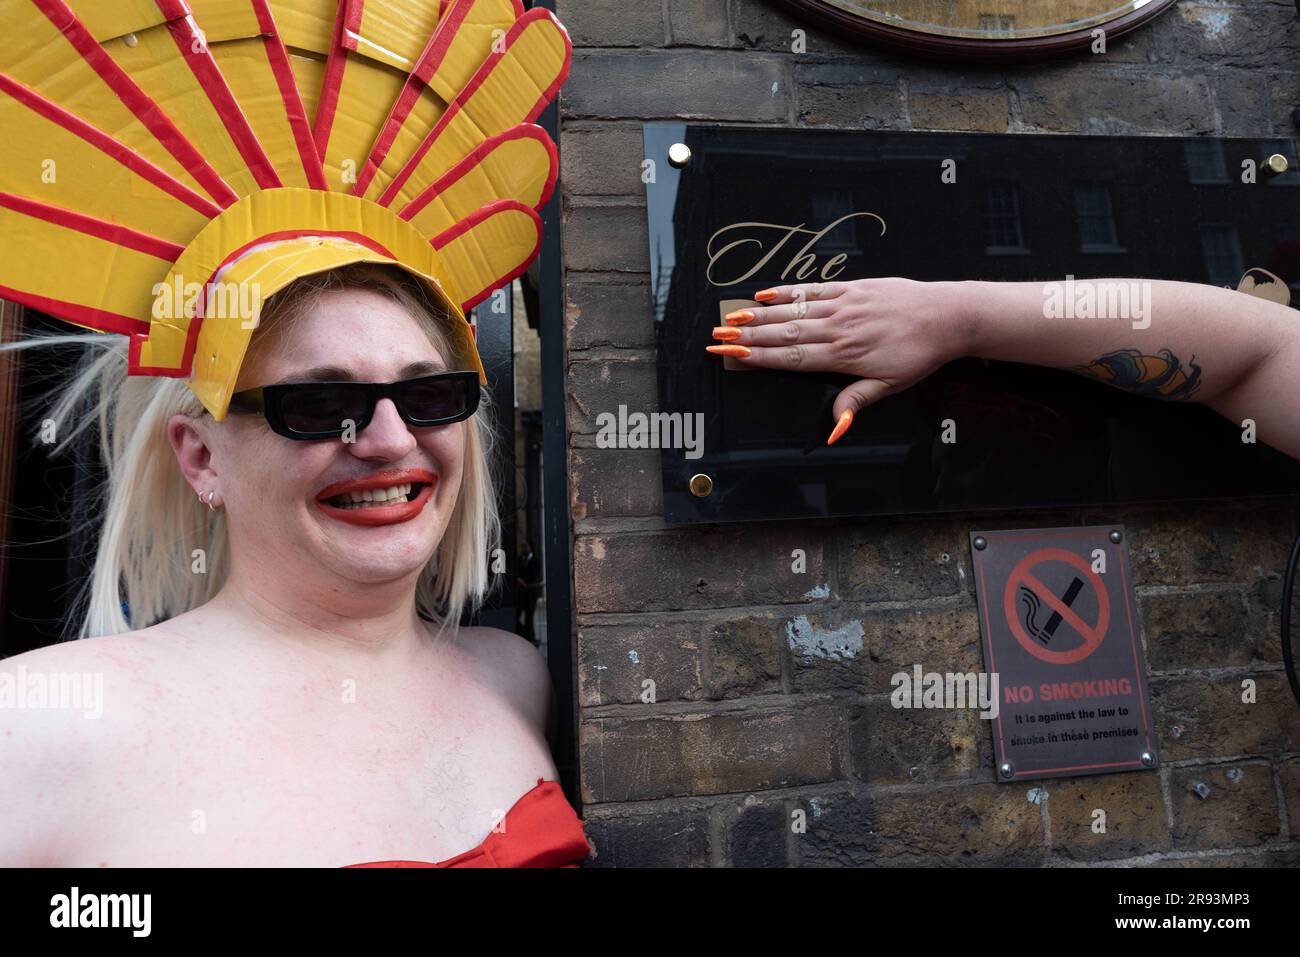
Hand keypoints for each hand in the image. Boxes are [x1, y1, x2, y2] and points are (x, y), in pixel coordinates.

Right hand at [705, 278, 971, 444]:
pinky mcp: (853, 287)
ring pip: (793, 310)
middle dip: (747, 336)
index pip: (790, 357)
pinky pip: (813, 288)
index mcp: (843, 356)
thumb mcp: (890, 385)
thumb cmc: (919, 354)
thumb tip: (834, 428)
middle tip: (717, 336)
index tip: (732, 356)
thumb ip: (855, 401)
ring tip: (731, 317)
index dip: (758, 357)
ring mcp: (844, 305)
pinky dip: (787, 291)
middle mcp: (838, 328)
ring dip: (760, 314)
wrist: (947, 316)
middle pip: (783, 332)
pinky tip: (765, 294)